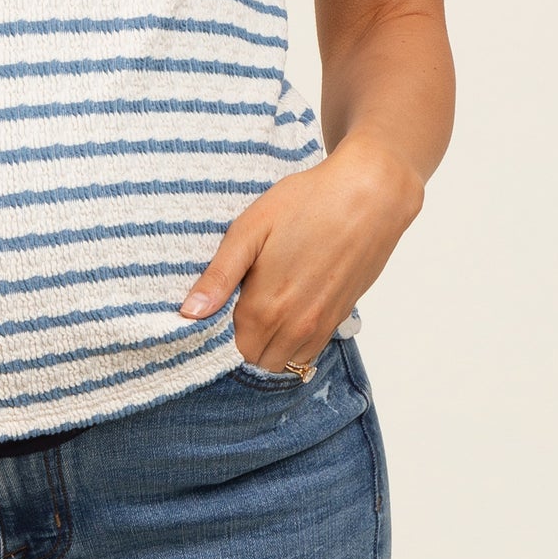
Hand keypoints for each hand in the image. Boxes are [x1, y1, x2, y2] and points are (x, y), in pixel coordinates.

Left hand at [177, 139, 424, 370]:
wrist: (369, 197)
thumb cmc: (306, 204)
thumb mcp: (250, 230)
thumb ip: (219, 276)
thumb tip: (188, 314)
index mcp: (265, 307)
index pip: (230, 350)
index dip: (217, 335)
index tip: (214, 313)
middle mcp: (295, 326)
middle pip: (257, 360)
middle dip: (241, 343)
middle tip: (235, 308)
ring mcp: (321, 326)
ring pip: (285, 361)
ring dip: (269, 347)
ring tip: (261, 309)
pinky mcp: (341, 317)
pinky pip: (310, 351)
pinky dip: (294, 343)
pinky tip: (287, 310)